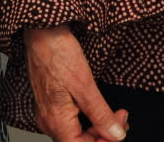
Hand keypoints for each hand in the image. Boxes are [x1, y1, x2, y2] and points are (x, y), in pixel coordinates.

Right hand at [24, 25, 127, 141]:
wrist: (42, 32)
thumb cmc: (58, 53)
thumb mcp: (85, 85)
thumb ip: (100, 114)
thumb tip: (116, 134)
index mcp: (56, 121)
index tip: (120, 128)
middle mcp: (48, 121)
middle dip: (104, 134)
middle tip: (121, 117)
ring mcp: (48, 113)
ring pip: (76, 133)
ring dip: (97, 127)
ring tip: (114, 113)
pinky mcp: (50, 104)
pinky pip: (70, 122)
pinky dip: (87, 119)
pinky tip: (97, 109)